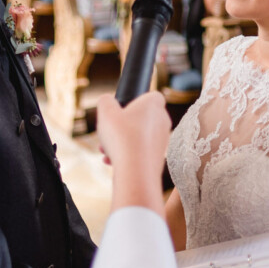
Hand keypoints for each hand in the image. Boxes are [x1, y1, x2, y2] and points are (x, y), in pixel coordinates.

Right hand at [97, 92, 170, 212]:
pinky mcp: (159, 157)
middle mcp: (163, 121)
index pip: (151, 95)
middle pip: (140, 118)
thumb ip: (105, 101)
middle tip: (108, 132)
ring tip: (105, 149)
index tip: (121, 109)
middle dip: (122, 125)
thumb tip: (107, 101)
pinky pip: (140, 152)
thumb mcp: (105, 112)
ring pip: (138, 136)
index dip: (135, 100)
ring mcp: (162, 140)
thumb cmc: (122, 138)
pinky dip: (126, 155)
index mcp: (154, 105)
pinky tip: (111, 160)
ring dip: (121, 142)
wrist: (136, 171)